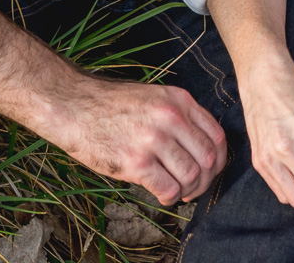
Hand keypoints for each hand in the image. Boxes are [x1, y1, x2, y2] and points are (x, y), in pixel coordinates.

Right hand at [60, 77, 226, 205]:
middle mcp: (171, 118)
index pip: (217, 135)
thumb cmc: (111, 104)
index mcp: (179, 100)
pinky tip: (163, 195)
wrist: (74, 106)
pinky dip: (171, 198)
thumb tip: (201, 146)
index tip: (211, 169)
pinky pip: (169, 189)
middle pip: (209, 159)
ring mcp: (154, 140)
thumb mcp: (154, 96)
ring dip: (189, 191)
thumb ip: (180, 115)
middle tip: (194, 186)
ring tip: (178, 191)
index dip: (219, 159)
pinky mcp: (136, 162)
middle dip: (207, 179)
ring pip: (192, 176)